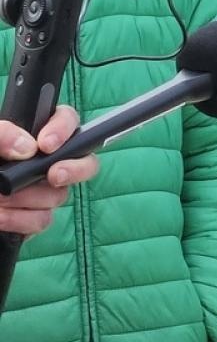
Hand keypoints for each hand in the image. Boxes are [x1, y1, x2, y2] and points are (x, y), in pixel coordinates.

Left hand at [0, 108, 97, 235]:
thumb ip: (1, 133)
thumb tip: (27, 147)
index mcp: (33, 134)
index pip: (67, 121)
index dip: (64, 130)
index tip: (45, 144)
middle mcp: (44, 162)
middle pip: (83, 161)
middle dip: (73, 169)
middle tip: (53, 175)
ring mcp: (40, 190)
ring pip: (59, 195)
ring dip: (29, 199)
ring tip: (0, 200)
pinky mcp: (31, 217)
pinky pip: (41, 220)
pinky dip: (20, 220)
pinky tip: (0, 216)